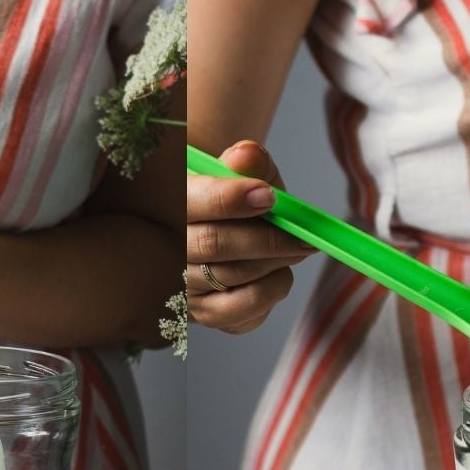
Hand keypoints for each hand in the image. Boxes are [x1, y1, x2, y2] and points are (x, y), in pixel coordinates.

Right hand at [185, 140, 313, 332]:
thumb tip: (247, 155)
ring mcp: (185, 288)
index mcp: (168, 204)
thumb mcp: (240, 173)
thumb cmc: (234, 201)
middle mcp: (167, 250)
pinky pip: (247, 308)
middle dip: (267, 238)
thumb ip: (246, 161)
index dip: (230, 199)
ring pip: (235, 277)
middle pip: (214, 244)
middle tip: (302, 234)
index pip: (190, 203)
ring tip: (295, 248)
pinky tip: (278, 272)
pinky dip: (274, 288)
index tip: (269, 196)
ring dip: (276, 261)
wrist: (225, 233)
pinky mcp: (207, 315)